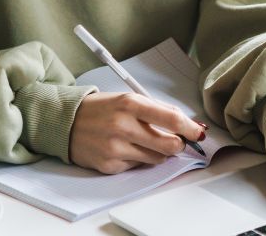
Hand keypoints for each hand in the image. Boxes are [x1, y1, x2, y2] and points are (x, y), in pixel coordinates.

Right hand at [69, 92, 207, 174]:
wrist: (65, 122)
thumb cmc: (100, 109)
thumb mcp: (127, 99)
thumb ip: (156, 109)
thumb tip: (187, 123)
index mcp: (130, 104)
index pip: (171, 118)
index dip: (190, 128)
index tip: (199, 132)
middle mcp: (123, 126)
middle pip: (169, 144)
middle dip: (178, 144)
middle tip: (176, 140)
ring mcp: (116, 148)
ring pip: (157, 158)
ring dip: (158, 152)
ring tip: (143, 141)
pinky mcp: (110, 165)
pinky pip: (138, 166)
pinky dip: (138, 159)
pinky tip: (125, 148)